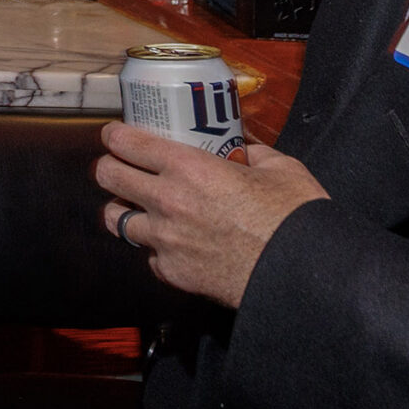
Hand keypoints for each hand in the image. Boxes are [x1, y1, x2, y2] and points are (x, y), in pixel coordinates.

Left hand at [95, 124, 327, 307]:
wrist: (302, 274)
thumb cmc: (295, 220)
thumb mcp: (281, 169)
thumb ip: (254, 152)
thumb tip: (243, 145)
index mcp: (190, 169)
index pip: (127, 144)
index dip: (115, 136)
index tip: (115, 135)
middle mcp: (168, 202)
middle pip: (107, 176)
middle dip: (110, 167)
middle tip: (121, 166)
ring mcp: (165, 240)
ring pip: (116, 219)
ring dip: (124, 210)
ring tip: (138, 207)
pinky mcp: (172, 272)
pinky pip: (148, 255)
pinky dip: (155, 248)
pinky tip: (173, 243)